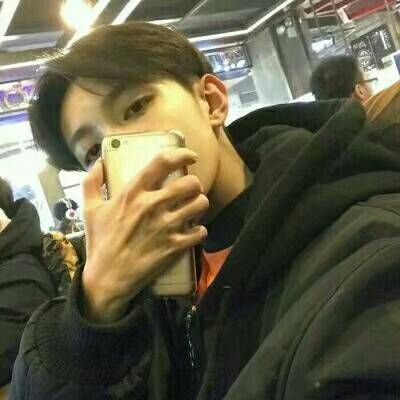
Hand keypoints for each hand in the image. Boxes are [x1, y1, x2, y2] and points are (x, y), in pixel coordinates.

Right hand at [81, 149, 208, 322]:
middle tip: (189, 191)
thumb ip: (92, 182)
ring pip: (200, 204)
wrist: (108, 279)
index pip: (163, 162)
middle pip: (191, 183)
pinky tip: (192, 232)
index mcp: (133, 192)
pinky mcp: (176, 246)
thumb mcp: (90, 210)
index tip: (191, 157)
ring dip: (199, 205)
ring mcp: (167, 226)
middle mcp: (153, 205)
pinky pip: (201, 231)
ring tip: (192, 210)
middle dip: (194, 185)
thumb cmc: (100, 243)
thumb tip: (99, 162)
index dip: (182, 154)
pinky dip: (199, 230)